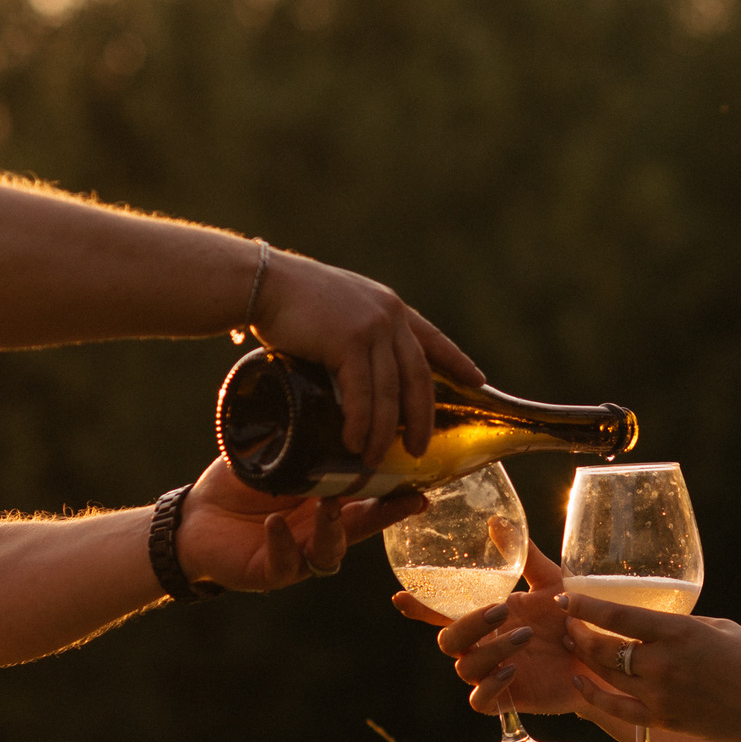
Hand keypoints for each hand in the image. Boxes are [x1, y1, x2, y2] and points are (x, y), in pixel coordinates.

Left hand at [179, 457, 422, 591]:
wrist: (194, 520)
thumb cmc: (236, 487)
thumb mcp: (271, 458)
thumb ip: (296, 439)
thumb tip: (321, 395)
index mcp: (326, 504)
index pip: (370, 499)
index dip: (396, 495)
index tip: (422, 483)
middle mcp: (319, 532)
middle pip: (363, 528)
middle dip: (387, 515)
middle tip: (408, 500)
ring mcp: (298, 555)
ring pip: (330, 552)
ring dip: (334, 529)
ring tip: (330, 505)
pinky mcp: (270, 571)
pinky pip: (285, 562)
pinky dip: (283, 543)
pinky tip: (274, 523)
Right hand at [250, 250, 484, 467]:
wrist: (261, 281)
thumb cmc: (290, 300)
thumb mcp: (338, 310)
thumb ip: (357, 334)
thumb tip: (357, 368)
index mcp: (390, 308)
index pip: (433, 339)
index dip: (457, 361)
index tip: (479, 380)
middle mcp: (389, 317)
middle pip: (418, 378)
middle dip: (422, 419)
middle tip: (421, 450)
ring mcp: (372, 328)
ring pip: (390, 393)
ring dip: (385, 432)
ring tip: (376, 459)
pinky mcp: (349, 341)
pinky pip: (363, 394)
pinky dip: (361, 423)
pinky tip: (355, 442)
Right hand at [392, 545, 595, 718]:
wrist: (605, 658)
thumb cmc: (575, 617)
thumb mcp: (554, 582)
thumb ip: (525, 555)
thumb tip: (496, 521)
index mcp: (487, 615)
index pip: (443, 611)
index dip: (419, 606)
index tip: (400, 595)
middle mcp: (484, 644)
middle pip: (448, 640)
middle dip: (468, 625)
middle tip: (502, 610)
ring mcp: (493, 672)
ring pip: (465, 667)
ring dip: (491, 650)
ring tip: (526, 636)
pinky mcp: (510, 698)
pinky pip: (480, 700)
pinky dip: (490, 686)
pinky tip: (512, 670)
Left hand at [554, 593, 740, 741]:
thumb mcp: (720, 627)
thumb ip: (682, 625)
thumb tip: (653, 624)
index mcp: (680, 633)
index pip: (618, 615)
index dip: (586, 606)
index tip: (566, 598)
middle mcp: (664, 664)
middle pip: (604, 647)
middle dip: (579, 633)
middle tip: (568, 623)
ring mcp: (661, 696)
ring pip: (606, 676)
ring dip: (583, 659)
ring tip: (572, 646)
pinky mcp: (664, 721)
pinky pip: (617, 709)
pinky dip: (594, 696)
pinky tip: (581, 683)